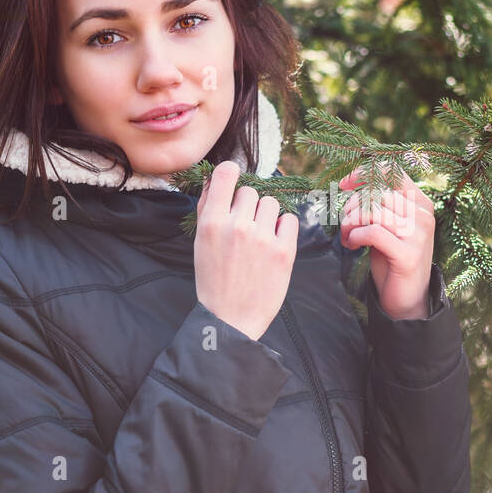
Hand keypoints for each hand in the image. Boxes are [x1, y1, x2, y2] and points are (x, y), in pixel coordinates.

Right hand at [194, 161, 298, 340]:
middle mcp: (237, 226)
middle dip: (248, 205)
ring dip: (266, 216)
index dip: (231, 173)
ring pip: (271, 203)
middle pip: (251, 192)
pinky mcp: (284, 251)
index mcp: (211, 223)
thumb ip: (208, 209)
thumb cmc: (214, 281)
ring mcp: (263, 238)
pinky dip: (283, 228)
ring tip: (259, 237)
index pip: (226, 173)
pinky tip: (273, 243)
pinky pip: (290, 220)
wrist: (230, 319)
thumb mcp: (201, 244)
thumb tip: (217, 180)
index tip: (234, 179)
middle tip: (245, 227)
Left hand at [338, 163, 434, 319]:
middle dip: (351, 206)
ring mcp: (418, 235)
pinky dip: (355, 236)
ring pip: (372, 211)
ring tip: (347, 237)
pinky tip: (353, 245)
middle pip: (376, 193)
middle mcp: (423, 216)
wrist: (408, 298)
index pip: (392, 173)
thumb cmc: (391, 258)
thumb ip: (378, 203)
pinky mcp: (408, 255)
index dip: (363, 174)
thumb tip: (349, 183)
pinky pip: (372, 232)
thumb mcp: (387, 225)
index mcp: (420, 203)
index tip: (343, 185)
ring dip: (349, 223)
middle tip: (344, 225)